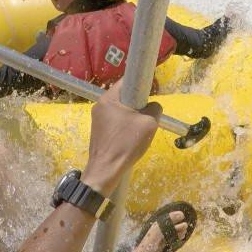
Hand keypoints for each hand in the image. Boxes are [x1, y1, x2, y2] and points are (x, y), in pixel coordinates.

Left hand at [83, 81, 160, 195]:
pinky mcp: (98, 131)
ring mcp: (97, 119)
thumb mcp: (149, 124)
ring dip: (132, 117)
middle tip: (148, 115)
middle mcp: (100, 105)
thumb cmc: (126, 144)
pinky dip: (125, 126)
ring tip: (140, 130)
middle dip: (138, 104)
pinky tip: (131, 138)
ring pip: (121, 110)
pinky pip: (116, 121)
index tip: (152, 92)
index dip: (141, 84)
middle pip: (124, 97)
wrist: (106, 170)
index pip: (127, 81)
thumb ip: (154, 109)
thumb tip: (153, 107)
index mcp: (108, 99)